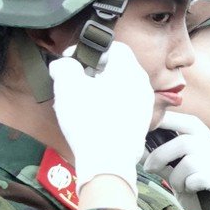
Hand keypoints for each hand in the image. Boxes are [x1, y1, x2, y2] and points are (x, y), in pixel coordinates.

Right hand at [51, 45, 152, 190]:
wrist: (108, 162)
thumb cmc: (89, 121)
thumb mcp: (68, 86)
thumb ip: (65, 66)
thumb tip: (64, 64)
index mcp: (130, 70)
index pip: (115, 47)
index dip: (91, 50)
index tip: (72, 61)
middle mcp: (143, 85)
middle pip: (118, 67)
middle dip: (94, 71)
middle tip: (74, 81)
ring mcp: (145, 105)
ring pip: (121, 87)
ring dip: (101, 89)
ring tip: (80, 101)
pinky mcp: (141, 123)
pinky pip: (124, 105)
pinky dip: (109, 105)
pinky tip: (92, 117)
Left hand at [146, 112, 209, 209]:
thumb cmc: (198, 198)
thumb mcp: (177, 177)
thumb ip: (164, 161)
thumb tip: (139, 147)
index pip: (190, 123)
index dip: (169, 120)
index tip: (148, 123)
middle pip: (187, 139)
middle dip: (162, 153)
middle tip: (149, 167)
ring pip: (190, 161)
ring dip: (177, 176)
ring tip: (179, 187)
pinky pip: (199, 177)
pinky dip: (189, 185)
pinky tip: (192, 191)